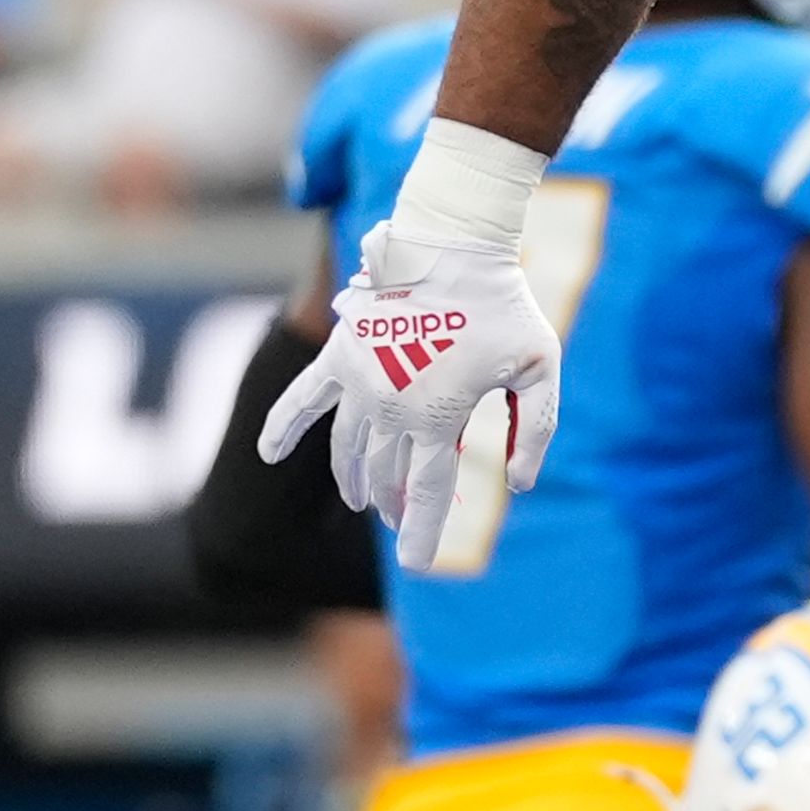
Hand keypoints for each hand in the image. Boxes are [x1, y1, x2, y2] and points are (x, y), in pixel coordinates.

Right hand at [262, 220, 560, 571]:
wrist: (456, 246)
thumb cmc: (506, 306)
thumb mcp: (542, 367)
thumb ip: (535, 429)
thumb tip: (520, 484)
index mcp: (439, 417)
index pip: (426, 491)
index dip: (421, 531)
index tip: (417, 564)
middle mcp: (390, 408)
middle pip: (388, 472)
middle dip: (395, 504)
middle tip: (402, 520)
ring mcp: (359, 382)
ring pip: (348, 448)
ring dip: (354, 478)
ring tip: (362, 499)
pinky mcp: (341, 355)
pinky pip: (301, 398)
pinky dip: (281, 427)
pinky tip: (267, 454)